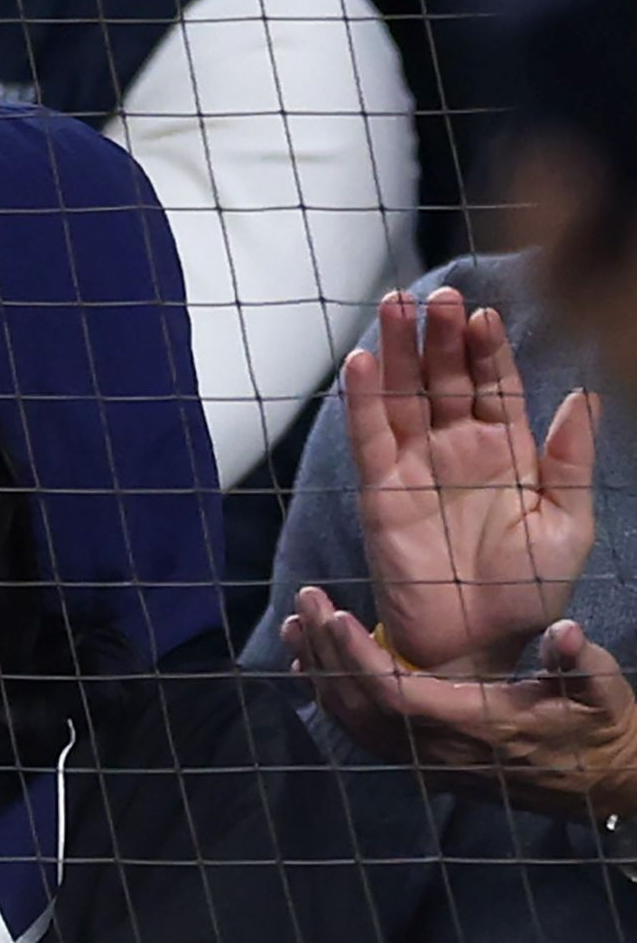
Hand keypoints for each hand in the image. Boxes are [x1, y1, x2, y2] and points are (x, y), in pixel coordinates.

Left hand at [284, 586, 636, 818]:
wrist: (604, 784)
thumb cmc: (602, 728)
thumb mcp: (603, 691)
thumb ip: (578, 663)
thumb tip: (566, 631)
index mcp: (477, 728)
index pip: (397, 696)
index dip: (359, 660)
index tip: (334, 617)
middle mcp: (440, 752)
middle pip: (361, 707)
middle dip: (326, 654)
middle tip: (303, 603)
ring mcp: (427, 763)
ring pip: (355, 723)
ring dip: (320, 675)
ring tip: (296, 628)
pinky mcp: (423, 763)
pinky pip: (365, 733)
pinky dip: (335, 699)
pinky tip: (314, 668)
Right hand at [344, 288, 600, 677]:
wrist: (479, 647)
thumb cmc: (529, 593)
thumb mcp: (568, 526)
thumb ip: (571, 462)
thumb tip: (584, 397)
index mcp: (510, 452)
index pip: (496, 385)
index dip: (488, 349)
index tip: (482, 313)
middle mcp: (459, 450)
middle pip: (446, 378)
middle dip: (438, 335)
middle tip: (433, 295)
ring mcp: (417, 468)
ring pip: (404, 397)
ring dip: (395, 352)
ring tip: (390, 306)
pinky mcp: (381, 493)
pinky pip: (369, 439)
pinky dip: (362, 402)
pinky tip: (359, 364)